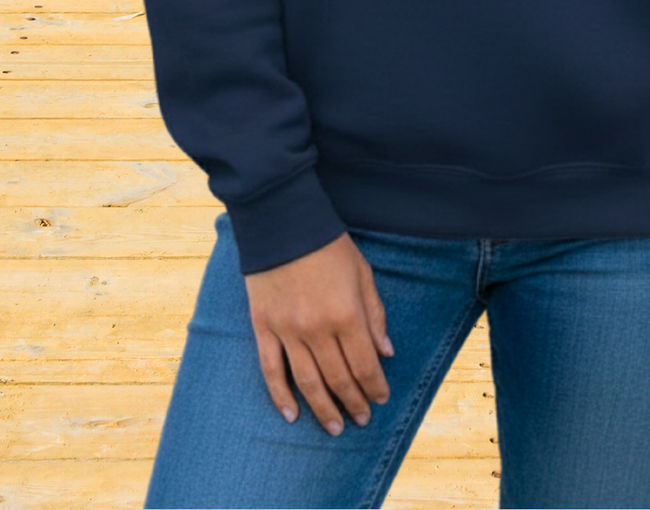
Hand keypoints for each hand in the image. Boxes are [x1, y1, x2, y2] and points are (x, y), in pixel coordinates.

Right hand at [245, 233, 392, 434]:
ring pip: (307, 382)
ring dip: (323, 408)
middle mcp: (317, 328)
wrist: (283, 222)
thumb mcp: (362, 273)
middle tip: (360, 420)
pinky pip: (271, 370)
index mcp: (346, 313)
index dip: (374, 386)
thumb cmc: (328, 246)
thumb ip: (374, 314)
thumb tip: (385, 352)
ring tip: (334, 427)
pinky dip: (280, 396)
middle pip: (338, 378)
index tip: (380, 400)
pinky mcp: (263, 327)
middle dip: (353, 402)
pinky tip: (292, 415)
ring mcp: (287, 330)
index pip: (364, 364)